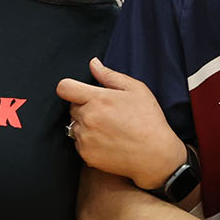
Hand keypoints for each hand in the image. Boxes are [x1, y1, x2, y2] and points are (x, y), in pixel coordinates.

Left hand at [56, 59, 188, 190]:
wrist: (155, 155)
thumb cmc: (149, 121)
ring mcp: (85, 138)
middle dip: (85, 107)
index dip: (70, 87)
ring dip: (86, 125)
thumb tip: (93, 64)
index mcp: (97, 100)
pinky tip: (108, 141)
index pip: (64, 88)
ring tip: (109, 129)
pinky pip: (79, 143)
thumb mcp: (136, 90)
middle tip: (107, 113)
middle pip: (72, 107)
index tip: (78, 91)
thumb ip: (110, 75)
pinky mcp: (86, 155)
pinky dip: (89, 142)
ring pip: (75, 126)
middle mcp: (87, 119)